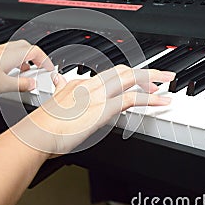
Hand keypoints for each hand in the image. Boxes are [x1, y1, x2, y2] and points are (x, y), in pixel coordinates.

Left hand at [0, 40, 53, 94]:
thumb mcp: (4, 85)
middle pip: (26, 47)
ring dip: (23, 60)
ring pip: (15, 51)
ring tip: (24, 74)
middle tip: (38, 69)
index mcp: (13, 54)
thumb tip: (32, 84)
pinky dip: (12, 63)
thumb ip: (22, 84)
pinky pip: (5, 56)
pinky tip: (7, 75)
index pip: (36, 52)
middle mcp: (4, 50)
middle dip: (35, 58)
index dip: (45, 60)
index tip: (49, 68)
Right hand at [12, 65, 175, 155]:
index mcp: (79, 84)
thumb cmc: (42, 126)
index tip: (139, 81)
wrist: (35, 134)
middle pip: (123, 71)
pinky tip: (161, 101)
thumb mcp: (54, 103)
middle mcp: (90, 86)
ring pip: (131, 80)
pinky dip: (151, 98)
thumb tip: (61, 82)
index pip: (109, 75)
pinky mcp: (102, 109)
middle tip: (160, 76)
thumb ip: (61, 91)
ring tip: (168, 84)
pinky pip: (132, 99)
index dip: (128, 76)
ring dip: (153, 80)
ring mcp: (97, 96)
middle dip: (145, 71)